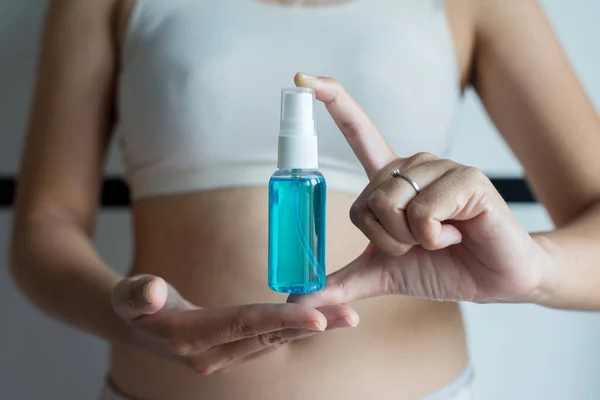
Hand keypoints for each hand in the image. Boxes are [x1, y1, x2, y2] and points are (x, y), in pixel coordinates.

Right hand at [111, 275, 357, 374]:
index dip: (279, 319)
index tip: (317, 317)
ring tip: (346, 316)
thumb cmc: (132, 305)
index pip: (243, 325)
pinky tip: (319, 319)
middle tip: (351, 315)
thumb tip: (151, 290)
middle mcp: (213, 354)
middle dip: (311, 325)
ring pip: (274, 338)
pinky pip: (269, 337)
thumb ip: (136, 293)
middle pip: (269, 335)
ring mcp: (224, 355)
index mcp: (191, 338)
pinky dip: (295, 327)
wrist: (134, 325)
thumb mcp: (128, 296)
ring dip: (311, 328)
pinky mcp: (232, 349)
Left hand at [290, 73, 550, 305]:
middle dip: (387, 239)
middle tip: (420, 243)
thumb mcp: (383, 275)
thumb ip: (340, 283)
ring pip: (391, 205)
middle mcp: (412, 164)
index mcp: (391, 178)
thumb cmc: (442, 267)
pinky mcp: (467, 178)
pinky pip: (423, 213)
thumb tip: (296, 302)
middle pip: (367, 200)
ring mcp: (440, 167)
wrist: (495, 279)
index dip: (332, 102)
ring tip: (442, 237)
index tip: (304, 78)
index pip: (358, 131)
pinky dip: (435, 239)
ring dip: (411, 240)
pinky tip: (458, 233)